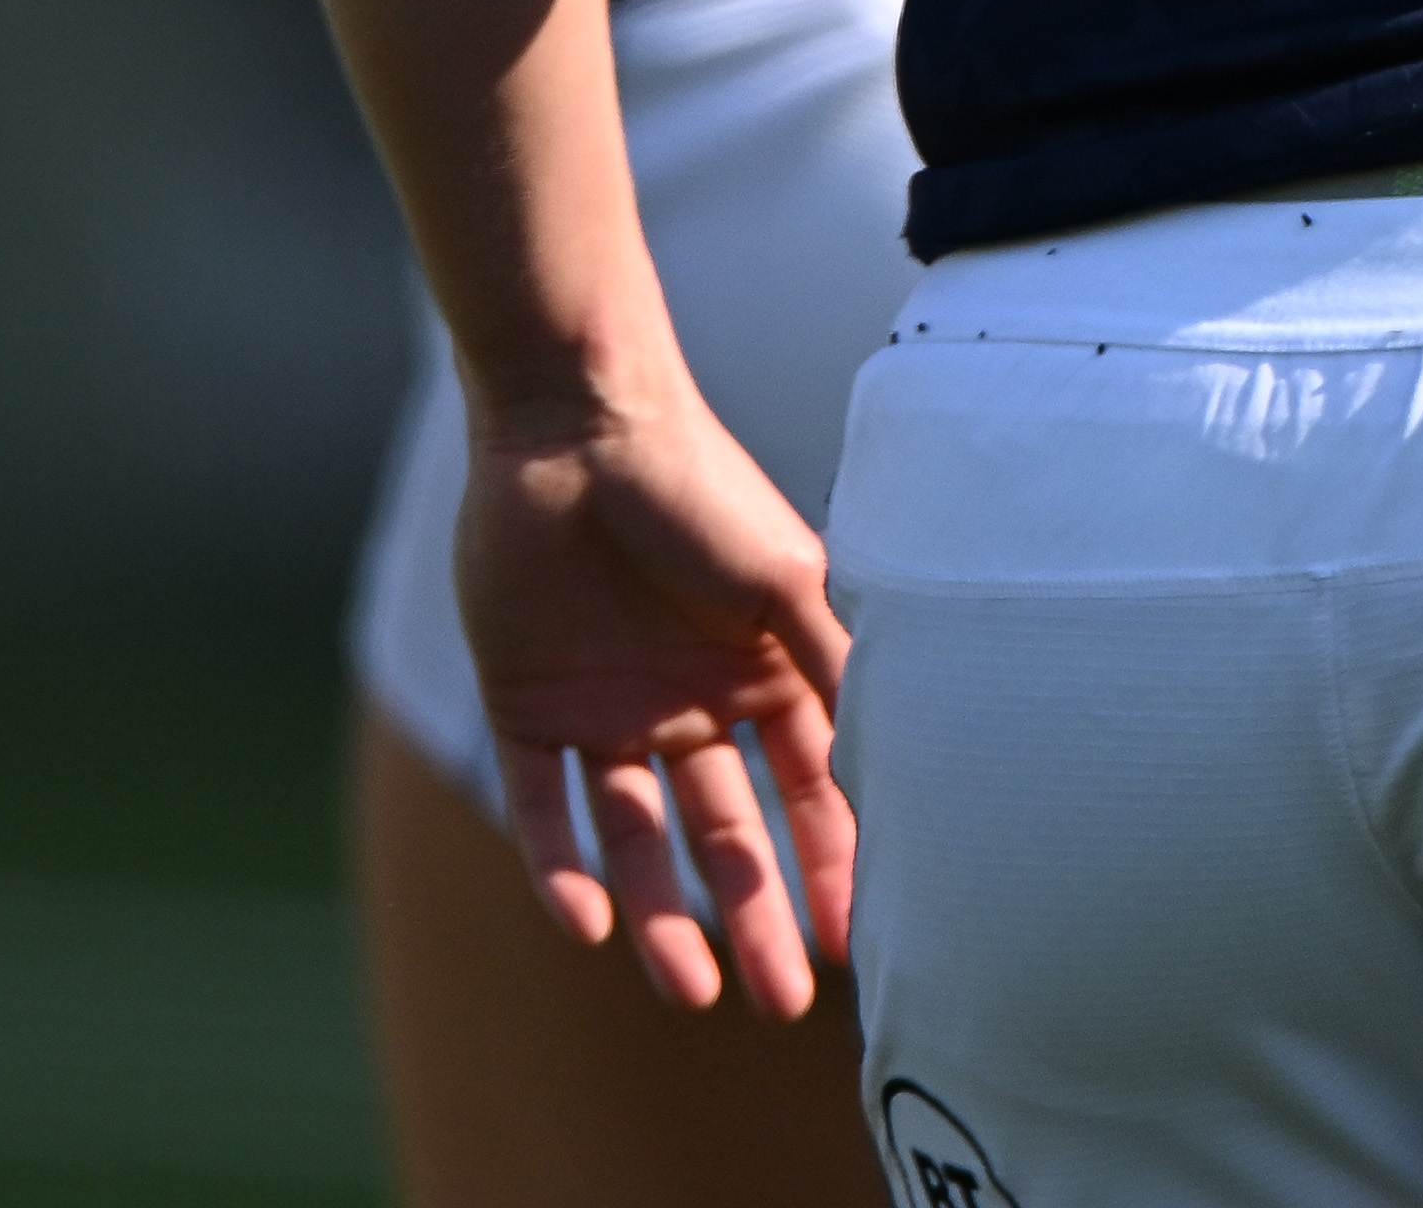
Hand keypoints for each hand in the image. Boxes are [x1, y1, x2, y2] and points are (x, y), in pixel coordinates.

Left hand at [451, 378, 856, 1014]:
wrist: (577, 423)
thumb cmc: (701, 488)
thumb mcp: (790, 579)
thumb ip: (836, 665)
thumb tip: (898, 759)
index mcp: (759, 670)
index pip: (805, 789)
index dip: (833, 863)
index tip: (857, 938)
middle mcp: (688, 702)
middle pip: (727, 831)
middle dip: (758, 915)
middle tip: (784, 1000)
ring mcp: (606, 710)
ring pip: (640, 839)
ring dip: (664, 915)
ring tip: (692, 993)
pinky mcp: (525, 708)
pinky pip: (543, 809)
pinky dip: (564, 868)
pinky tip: (593, 924)